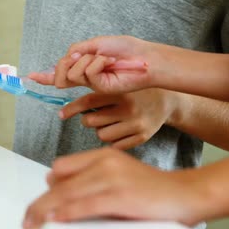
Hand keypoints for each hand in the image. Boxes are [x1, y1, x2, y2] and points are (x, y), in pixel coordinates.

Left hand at [22, 148, 205, 228]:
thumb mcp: (118, 177)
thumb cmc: (153, 189)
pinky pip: (85, 205)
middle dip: (39, 202)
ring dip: (46, 210)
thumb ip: (93, 181)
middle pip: (58, 181)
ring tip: (33, 222)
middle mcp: (104, 162)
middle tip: (28, 217)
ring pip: (66, 194)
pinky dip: (68, 213)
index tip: (38, 204)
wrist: (187, 193)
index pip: (61, 168)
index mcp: (102, 156)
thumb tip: (63, 197)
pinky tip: (57, 219)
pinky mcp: (120, 196)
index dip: (47, 187)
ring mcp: (112, 178)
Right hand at [28, 36, 155, 93]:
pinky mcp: (99, 88)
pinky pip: (87, 73)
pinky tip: (109, 63)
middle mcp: (85, 76)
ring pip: (72, 72)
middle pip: (61, 72)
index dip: (45, 76)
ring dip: (88, 60)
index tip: (31, 76)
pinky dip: (97, 63)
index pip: (60, 73)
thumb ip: (77, 51)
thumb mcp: (96, 44)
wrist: (144, 58)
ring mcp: (91, 83)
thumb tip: (65, 60)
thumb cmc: (125, 49)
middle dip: (66, 62)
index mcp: (83, 65)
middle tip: (85, 56)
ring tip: (106, 60)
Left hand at [59, 89, 180, 148]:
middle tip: (94, 115)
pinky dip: (112, 138)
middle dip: (87, 119)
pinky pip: (114, 145)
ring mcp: (137, 125)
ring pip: (101, 135)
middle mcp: (129, 109)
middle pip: (91, 121)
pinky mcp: (142, 137)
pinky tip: (118, 129)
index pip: (88, 102)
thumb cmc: (135, 90)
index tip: (61, 114)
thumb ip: (93, 85)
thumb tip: (61, 91)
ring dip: (100, 129)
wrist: (168, 100)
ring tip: (109, 122)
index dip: (71, 109)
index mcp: (121, 92)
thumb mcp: (117, 83)